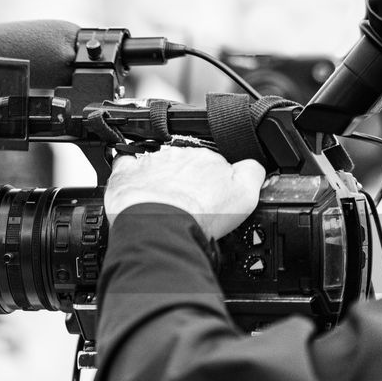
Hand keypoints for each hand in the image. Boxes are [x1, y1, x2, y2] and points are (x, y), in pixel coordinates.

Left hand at [104, 146, 266, 239]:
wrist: (160, 225)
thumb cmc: (200, 214)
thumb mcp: (245, 195)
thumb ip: (253, 173)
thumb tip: (256, 165)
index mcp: (206, 158)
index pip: (211, 163)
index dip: (210, 183)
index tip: (208, 198)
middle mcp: (177, 155)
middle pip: (182, 165)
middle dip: (184, 181)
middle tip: (184, 205)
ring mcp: (149, 163)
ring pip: (155, 165)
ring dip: (158, 180)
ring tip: (160, 205)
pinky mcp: (125, 174)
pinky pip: (125, 165)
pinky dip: (129, 174)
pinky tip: (134, 187)